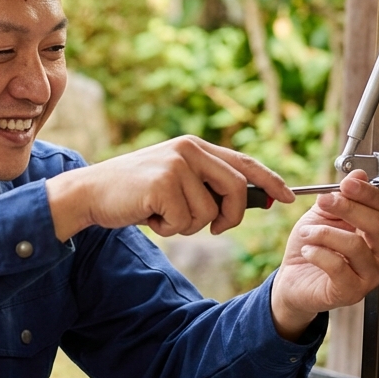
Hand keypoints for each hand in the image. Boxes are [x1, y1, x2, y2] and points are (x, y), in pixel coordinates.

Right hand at [45, 136, 294, 240]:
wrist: (89, 193)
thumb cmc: (134, 194)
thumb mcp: (174, 182)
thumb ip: (207, 185)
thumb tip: (254, 200)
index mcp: (195, 147)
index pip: (244, 163)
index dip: (271, 180)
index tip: (289, 197)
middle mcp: (189, 150)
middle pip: (237, 189)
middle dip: (231, 217)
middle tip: (214, 230)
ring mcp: (176, 165)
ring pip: (209, 213)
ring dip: (188, 226)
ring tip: (162, 215)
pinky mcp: (163, 184)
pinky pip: (185, 221)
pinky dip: (169, 229)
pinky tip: (149, 216)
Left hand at [270, 170, 378, 339]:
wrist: (293, 278)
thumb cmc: (312, 248)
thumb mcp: (323, 215)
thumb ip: (341, 197)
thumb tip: (359, 174)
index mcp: (377, 233)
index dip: (368, 193)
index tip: (347, 183)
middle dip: (349, 208)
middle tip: (325, 201)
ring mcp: (369, 276)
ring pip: (356, 246)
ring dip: (325, 233)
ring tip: (306, 233)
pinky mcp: (351, 292)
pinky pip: (338, 267)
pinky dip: (318, 254)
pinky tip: (307, 251)